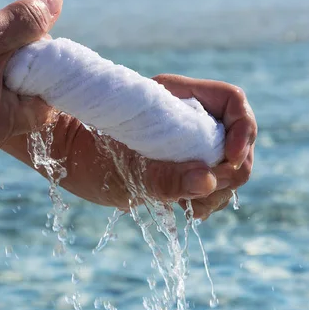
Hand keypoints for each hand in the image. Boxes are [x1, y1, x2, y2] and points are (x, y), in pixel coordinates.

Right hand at [0, 0, 63, 147]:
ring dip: (19, 58)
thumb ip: (28, 22)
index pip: (49, 102)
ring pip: (22, 86)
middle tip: (17, 36)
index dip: (50, 70)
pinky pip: (5, 83)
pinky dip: (6, 62)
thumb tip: (56, 2)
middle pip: (37, 95)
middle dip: (34, 62)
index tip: (40, 43)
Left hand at [2, 75, 255, 219]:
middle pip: (237, 139)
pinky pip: (211, 183)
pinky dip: (206, 200)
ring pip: (227, 165)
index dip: (243, 130)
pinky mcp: (180, 165)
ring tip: (190, 209)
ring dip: (219, 191)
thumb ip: (166, 175)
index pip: (233, 103)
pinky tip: (186, 211)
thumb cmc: (85, 152)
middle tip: (204, 195)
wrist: (65, 155)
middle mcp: (189, 119)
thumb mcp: (124, 168)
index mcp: (180, 98)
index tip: (229, 159)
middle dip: (231, 170)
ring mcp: (187, 142)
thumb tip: (206, 181)